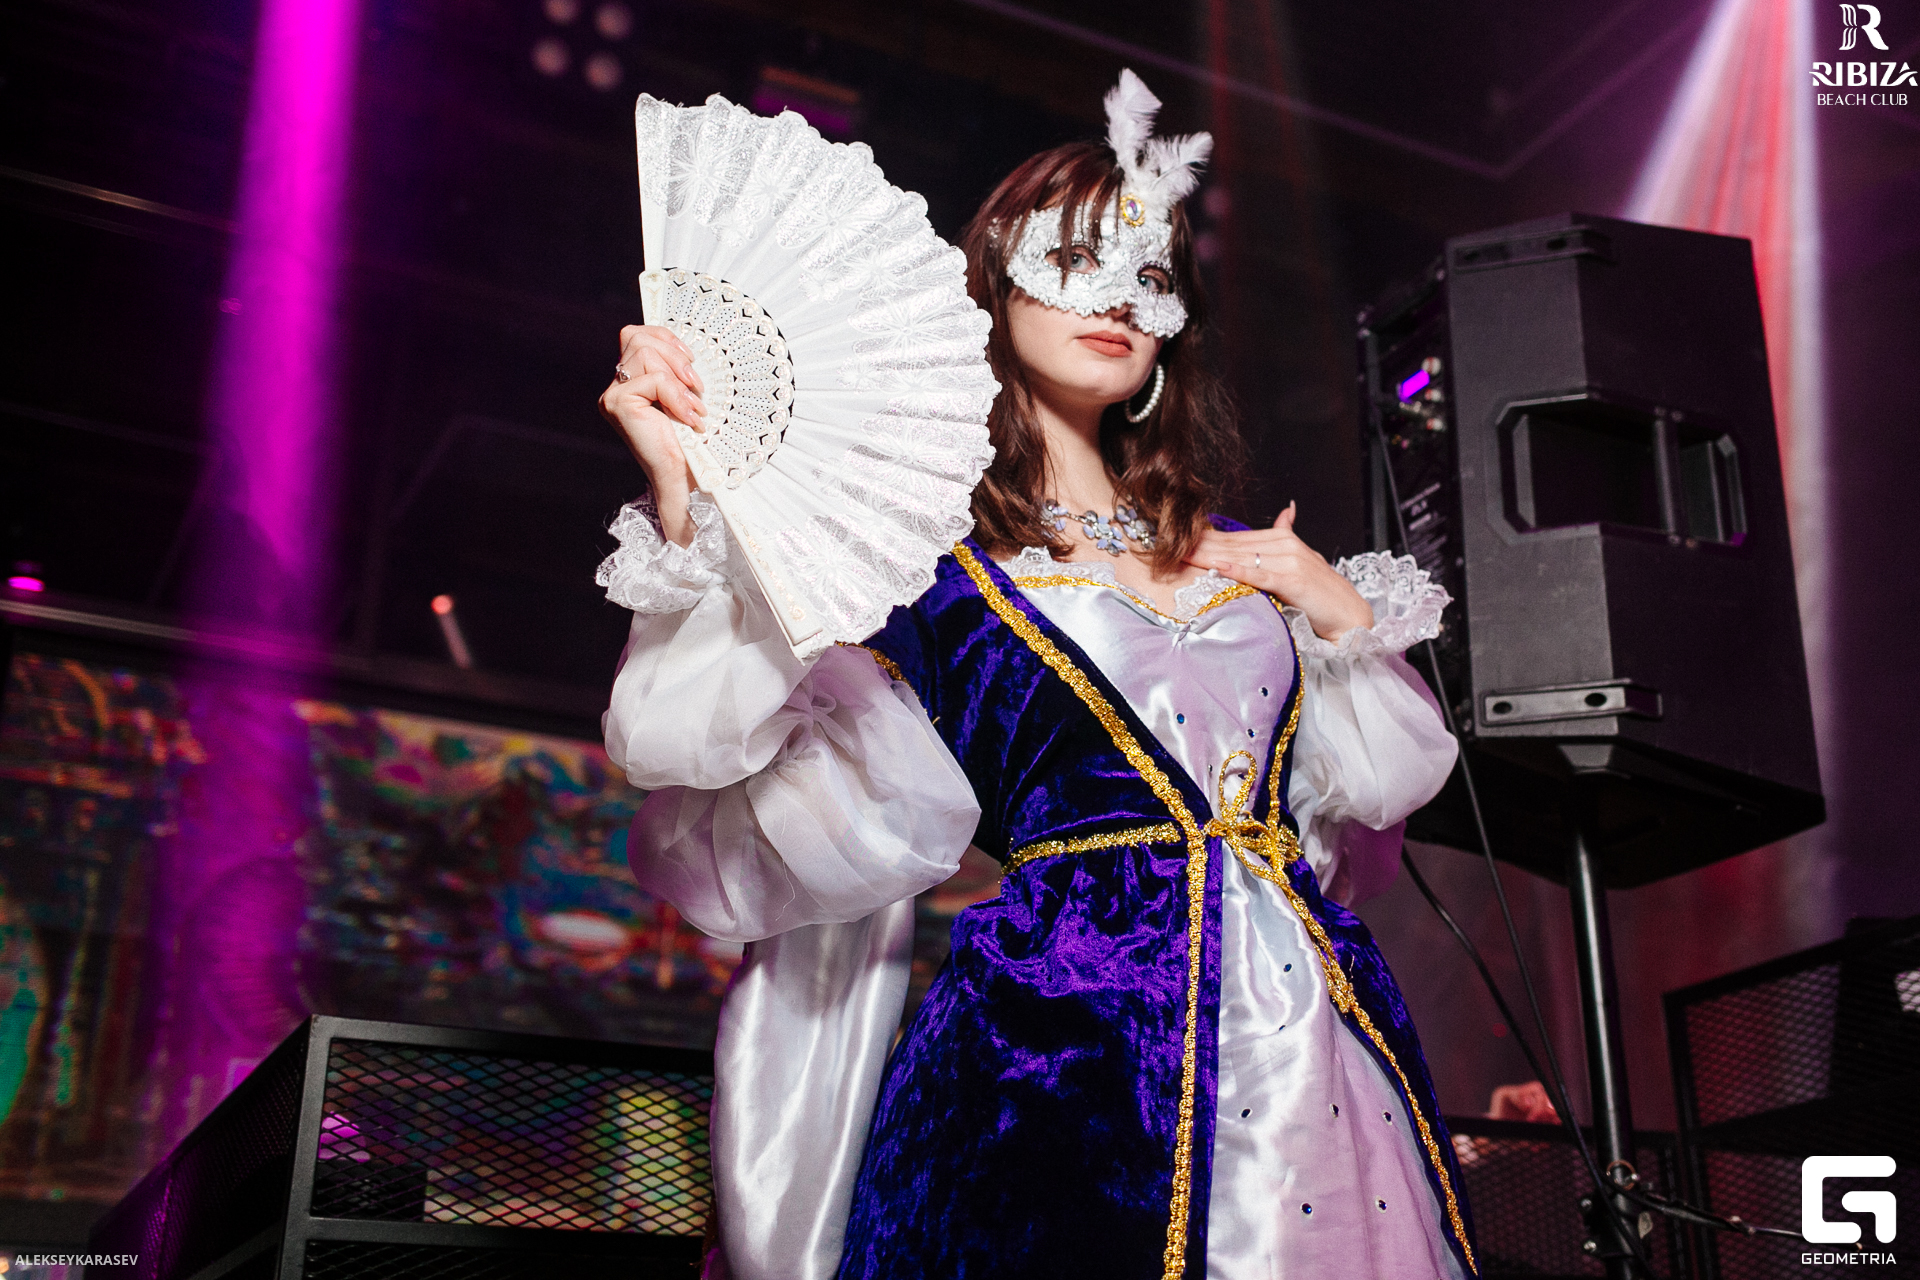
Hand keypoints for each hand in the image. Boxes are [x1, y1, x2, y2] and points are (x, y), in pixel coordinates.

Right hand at [598, 325, 706, 545]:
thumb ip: (676, 371)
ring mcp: (613, 395)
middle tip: (696, 388)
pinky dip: (677, 395)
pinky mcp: (618, 403)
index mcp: (628, 382)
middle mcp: (615, 387)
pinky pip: (653, 379)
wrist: (680, 477)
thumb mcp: (683, 397)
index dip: (666, 339)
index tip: (691, 362)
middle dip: (675, 357)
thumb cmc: (686, 442)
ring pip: (645, 352)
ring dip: (677, 377)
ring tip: (693, 405)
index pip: (636, 335)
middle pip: (639, 338)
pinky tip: (689, 417)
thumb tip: (687, 346)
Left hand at [1185, 503, 1373, 640]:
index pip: (1236, 537)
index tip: (1177, 538)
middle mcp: (1285, 545)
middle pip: (1233, 543)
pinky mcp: (1293, 580)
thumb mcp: (1302, 561)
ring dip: (1209, 555)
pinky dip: (1238, 569)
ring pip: (1241, 556)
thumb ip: (1288, 537)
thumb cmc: (1322, 595)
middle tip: (1167, 543)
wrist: (1350, 615)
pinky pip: (1260, 574)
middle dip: (1199, 544)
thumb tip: (1287, 511)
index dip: (1206, 538)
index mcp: (1282, 540)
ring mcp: (1290, 561)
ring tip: (1181, 553)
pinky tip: (1218, 566)